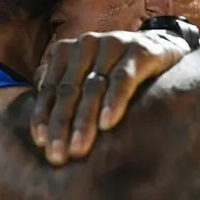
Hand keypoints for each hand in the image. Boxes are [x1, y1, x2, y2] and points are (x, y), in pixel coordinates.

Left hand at [31, 31, 189, 164]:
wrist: (160, 48)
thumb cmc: (114, 70)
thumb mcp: (85, 76)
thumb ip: (61, 90)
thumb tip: (39, 124)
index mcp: (67, 51)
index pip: (50, 88)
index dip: (43, 116)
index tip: (41, 144)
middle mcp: (85, 44)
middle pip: (69, 90)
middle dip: (61, 124)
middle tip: (58, 155)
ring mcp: (112, 44)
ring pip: (93, 87)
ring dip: (85, 120)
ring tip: (80, 148)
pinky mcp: (138, 51)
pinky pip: (122, 79)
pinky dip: (113, 101)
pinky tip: (107, 123)